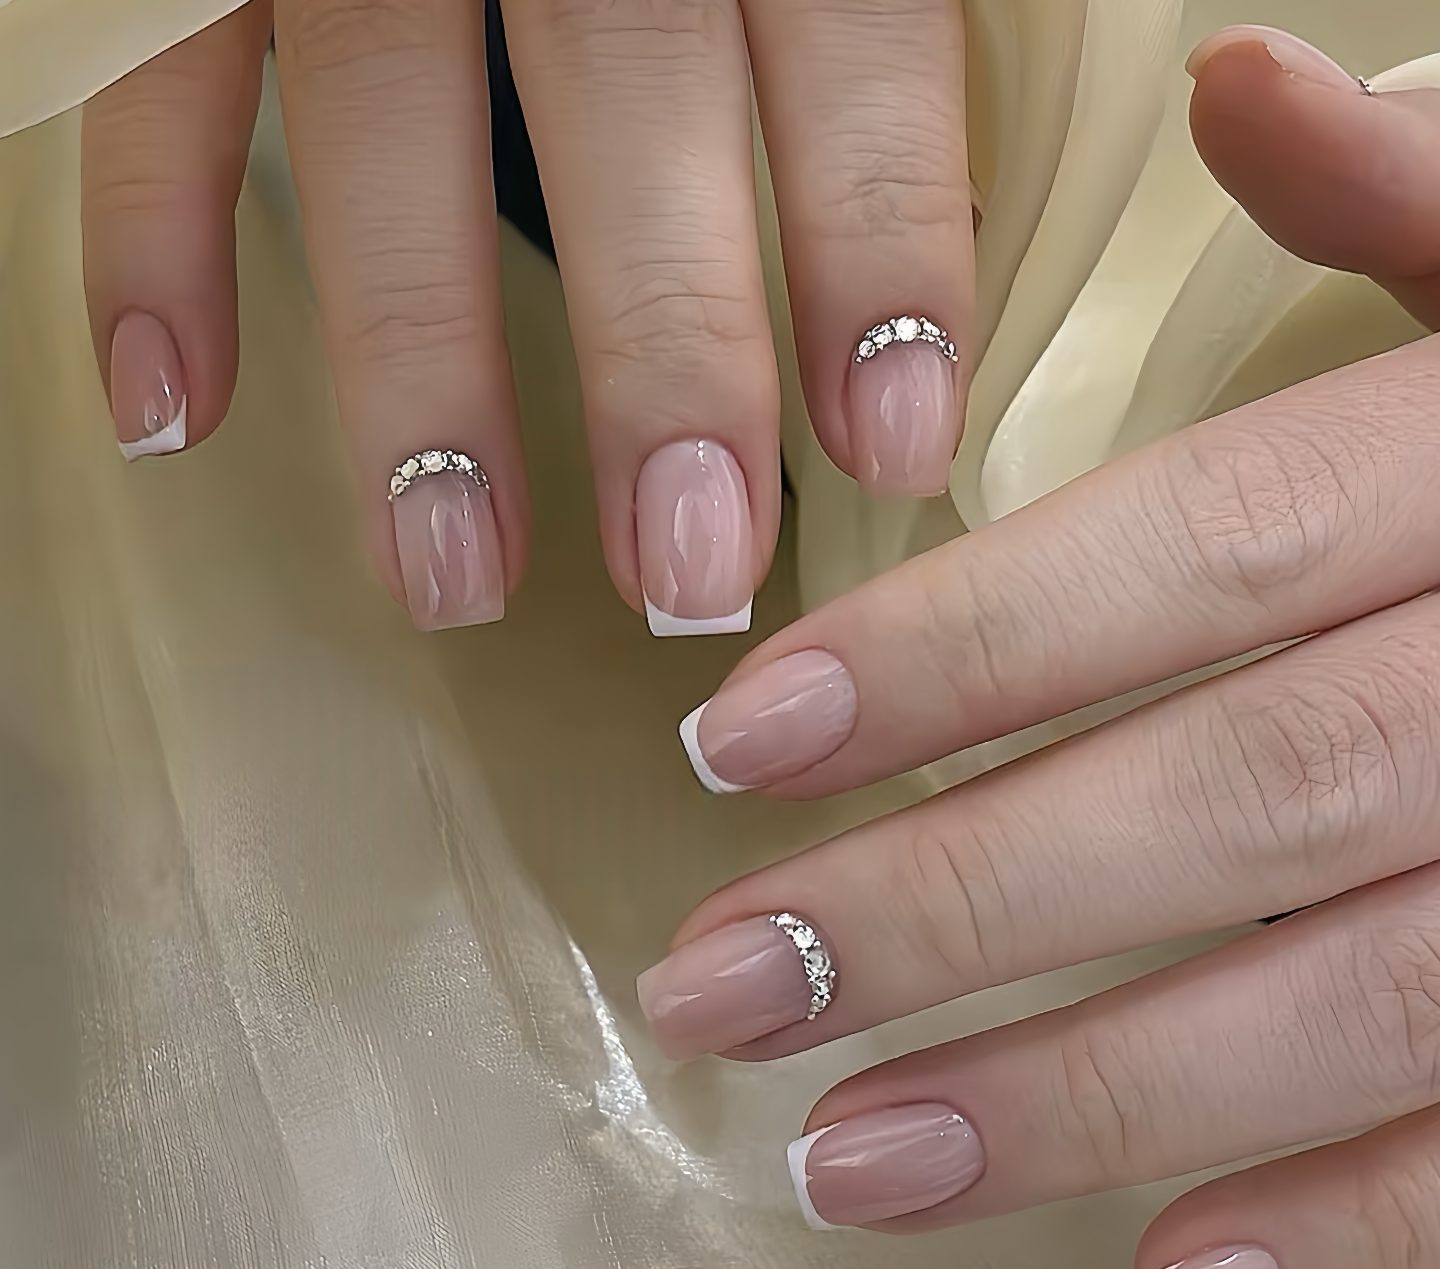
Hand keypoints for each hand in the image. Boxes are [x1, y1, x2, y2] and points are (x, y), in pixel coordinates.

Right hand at [80, 0, 973, 633]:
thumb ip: (850, 33)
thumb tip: (924, 255)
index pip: (851, 47)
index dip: (875, 252)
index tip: (890, 450)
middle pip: (624, 104)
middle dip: (661, 357)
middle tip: (685, 575)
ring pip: (384, 114)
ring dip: (416, 365)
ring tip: (450, 573)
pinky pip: (158, 76)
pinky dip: (159, 236)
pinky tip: (175, 410)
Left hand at [637, 29, 1439, 1268]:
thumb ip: (1421, 197)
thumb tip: (1240, 79)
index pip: (1180, 560)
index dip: (945, 659)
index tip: (732, 745)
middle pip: (1216, 803)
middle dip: (946, 911)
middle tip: (718, 991)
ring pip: (1334, 1003)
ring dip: (1073, 1103)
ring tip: (844, 1160)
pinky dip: (1349, 1229)